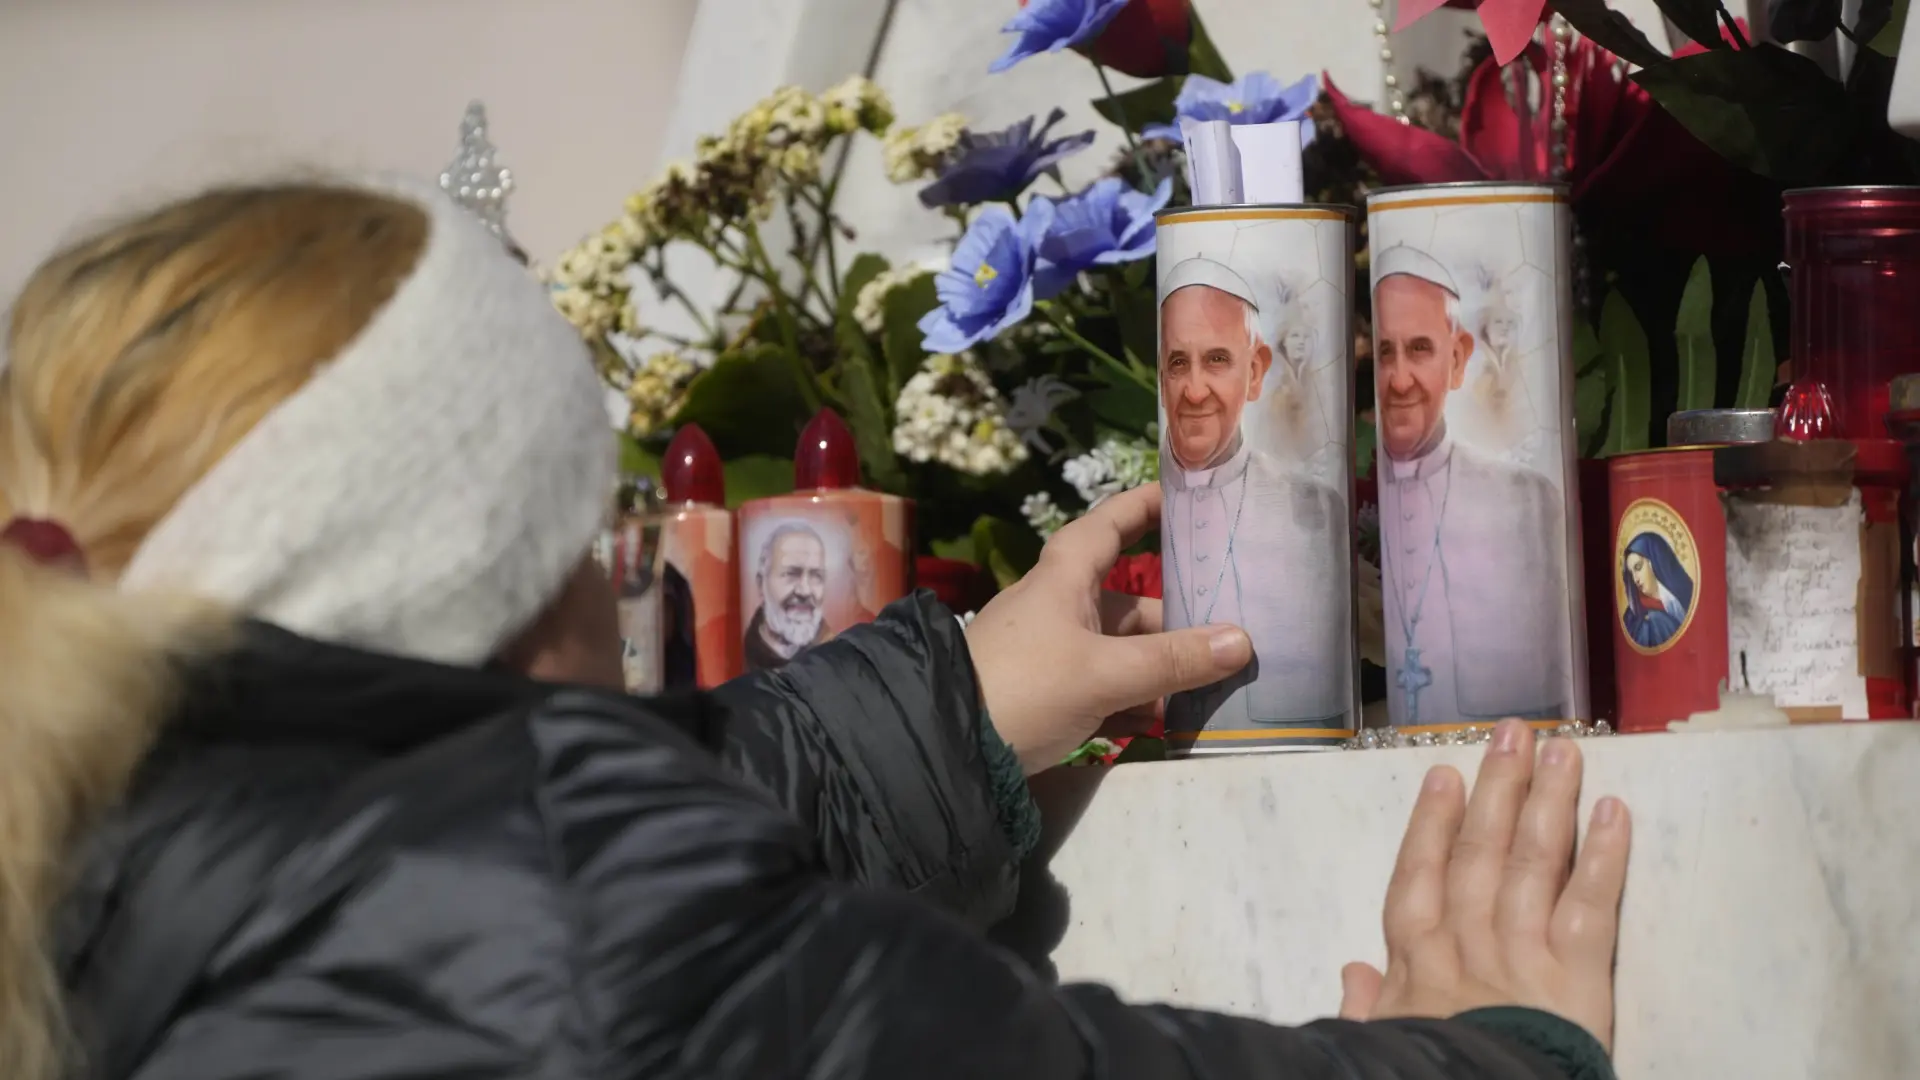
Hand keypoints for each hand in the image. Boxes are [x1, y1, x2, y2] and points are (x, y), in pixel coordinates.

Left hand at [964, 483, 1251, 773]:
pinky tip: (1177, 724)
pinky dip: (1140, 702)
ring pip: (1125, 653)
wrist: (946, 746)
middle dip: (1182, 623)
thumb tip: (1242, 641)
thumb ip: (1173, 661)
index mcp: (1066, 578)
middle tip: (1241, 637)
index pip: (1110, 524)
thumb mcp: (1104, 674)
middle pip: (1133, 605)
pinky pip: (1108, 690)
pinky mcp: (1051, 696)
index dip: (1144, 506)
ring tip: (1222, 688)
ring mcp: (1055, 654)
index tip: (1187, 496)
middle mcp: (1062, 607)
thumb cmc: (1024, 688)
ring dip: (1166, 671)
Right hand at [1338, 720, 1630, 1052]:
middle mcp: (1468, 946)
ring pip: (1532, 864)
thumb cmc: (1431, 1076)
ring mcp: (1522, 957)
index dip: (1431, 824)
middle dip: (1497, 790)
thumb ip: (1367, 1005)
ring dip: (1546, 801)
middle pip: (1480, 855)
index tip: (1444, 776)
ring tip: (1561, 750)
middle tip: (1513, 733)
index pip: (1420, 879)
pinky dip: (1603, 856)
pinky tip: (1613, 811)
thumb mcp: (1380, 1044)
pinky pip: (1589, 907)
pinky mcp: (1576, 980)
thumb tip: (1352, 966)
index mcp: (1417, 964)